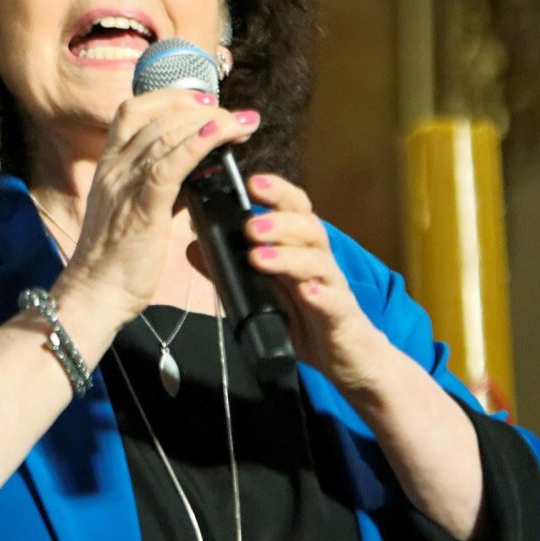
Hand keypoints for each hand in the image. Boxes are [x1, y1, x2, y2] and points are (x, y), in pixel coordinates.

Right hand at [59, 90, 259, 322]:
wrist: (94, 294)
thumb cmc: (117, 259)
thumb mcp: (136, 210)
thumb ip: (161, 186)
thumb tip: (196, 171)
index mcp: (109, 166)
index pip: (133, 111)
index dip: (170, 97)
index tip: (204, 100)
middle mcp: (114, 168)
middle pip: (157, 117)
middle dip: (200, 108)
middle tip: (233, 113)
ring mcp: (125, 185)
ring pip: (167, 135)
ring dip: (209, 122)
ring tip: (241, 122)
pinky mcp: (141, 206)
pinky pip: (170, 165)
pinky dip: (198, 145)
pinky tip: (220, 135)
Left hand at [242, 174, 389, 393]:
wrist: (346, 358)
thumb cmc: (305, 318)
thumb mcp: (262, 293)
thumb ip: (231, 271)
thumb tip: (194, 246)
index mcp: (300, 249)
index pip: (294, 209)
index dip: (277, 192)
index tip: (252, 182)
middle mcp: (319, 261)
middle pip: (308, 227)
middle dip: (279, 221)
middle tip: (250, 226)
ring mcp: (332, 287)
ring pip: (318, 261)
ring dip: (289, 255)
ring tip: (259, 256)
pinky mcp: (342, 317)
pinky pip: (334, 301)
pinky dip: (320, 294)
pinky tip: (305, 291)